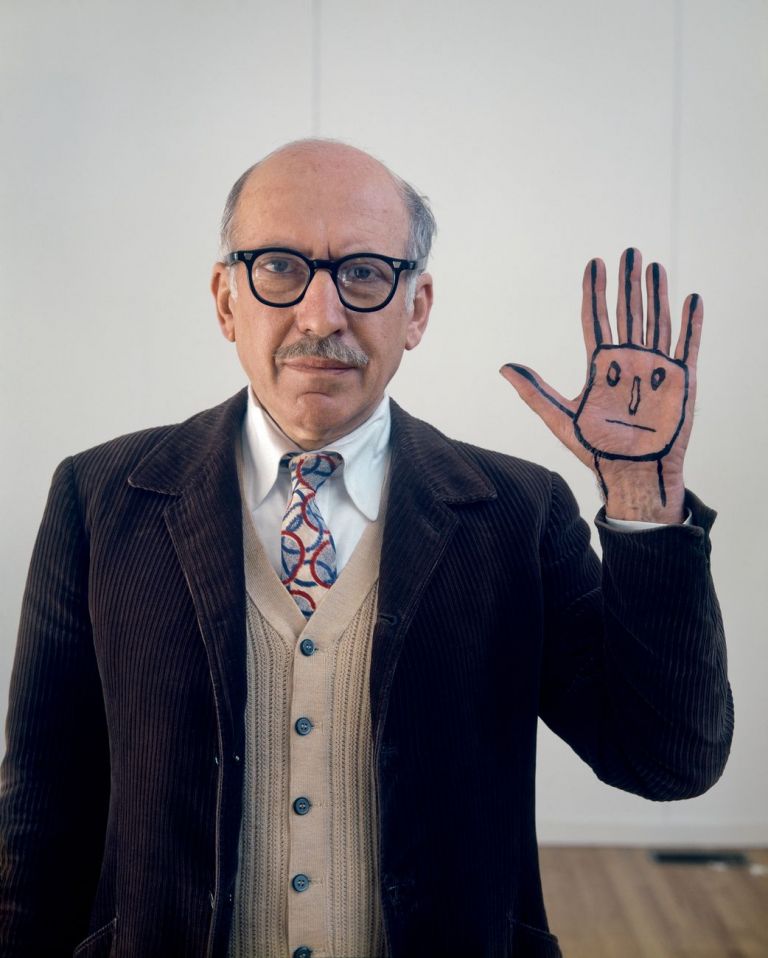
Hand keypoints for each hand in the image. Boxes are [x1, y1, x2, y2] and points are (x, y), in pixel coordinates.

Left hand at [501, 249, 702, 521]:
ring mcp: (655, 368)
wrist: (631, 474)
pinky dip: (690, 323)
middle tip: (628, 251)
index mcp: (601, 366)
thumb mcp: (559, 418)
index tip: (594, 263)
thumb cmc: (597, 450)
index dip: (595, 291)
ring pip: (656, 321)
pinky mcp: (680, 381)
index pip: (597, 318)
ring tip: (654, 266)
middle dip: (627, 282)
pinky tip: (690, 298)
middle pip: (628, 312)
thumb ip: (533, 392)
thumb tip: (502, 367)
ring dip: (656, 294)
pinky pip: (687, 345)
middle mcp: (629, 361)